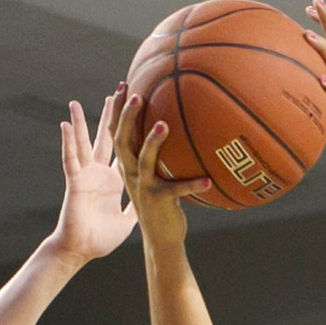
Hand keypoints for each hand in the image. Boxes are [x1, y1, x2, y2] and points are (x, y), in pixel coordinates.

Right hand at [50, 93, 137, 266]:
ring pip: (84, 143)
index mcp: (112, 179)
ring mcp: (86, 177)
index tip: (136, 104)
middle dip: (113, 112)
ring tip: (79, 100)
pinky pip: (70, 161)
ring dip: (84, 122)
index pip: (122, 145)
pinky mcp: (75, 185)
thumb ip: (138, 205)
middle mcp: (98, 173)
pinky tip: (65, 125)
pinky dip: (67, 143)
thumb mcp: (128, 219)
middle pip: (107, 136)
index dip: (128, 126)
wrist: (83, 252)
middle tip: (121, 87)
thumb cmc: (102, 239)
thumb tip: (157, 200)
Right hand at [111, 88, 210, 248]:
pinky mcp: (158, 202)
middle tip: (134, 94)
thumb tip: (177, 131)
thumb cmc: (163, 205)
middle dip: (126, 117)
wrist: (160, 239)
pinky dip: (193, 184)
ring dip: (152, 142)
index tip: (122, 85)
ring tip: (163, 123)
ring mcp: (144, 188)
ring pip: (143, 161)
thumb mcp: (158, 177)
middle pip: (123, 140)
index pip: (117, 133)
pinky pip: (177, 190)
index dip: (116, 110)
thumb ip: (161, 157)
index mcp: (128, 167)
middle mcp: (131, 175)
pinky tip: (209, 179)